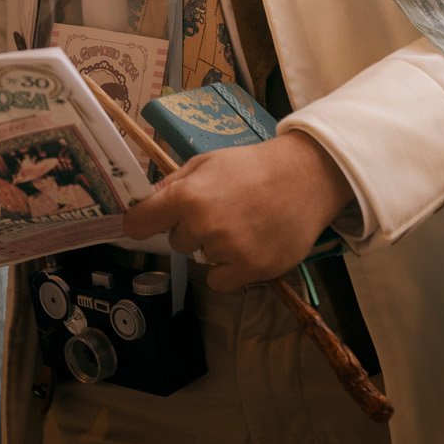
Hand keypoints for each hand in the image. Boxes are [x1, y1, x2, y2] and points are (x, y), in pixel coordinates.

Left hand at [121, 133, 353, 291]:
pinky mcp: (251, 270)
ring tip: (242, 224)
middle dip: (191, 230)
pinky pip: (220, 281)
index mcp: (187, 196)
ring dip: (215, 248)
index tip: (141, 225)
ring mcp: (227, 250)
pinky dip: (229, 270)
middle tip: (220, 212)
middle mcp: (203, 226)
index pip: (140, 222)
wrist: (304, 178)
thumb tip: (143, 203)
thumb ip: (173, 184)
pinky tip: (246, 248)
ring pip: (202, 259)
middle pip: (176, 242)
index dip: (139, 223)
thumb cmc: (252, 166)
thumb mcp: (206, 163)